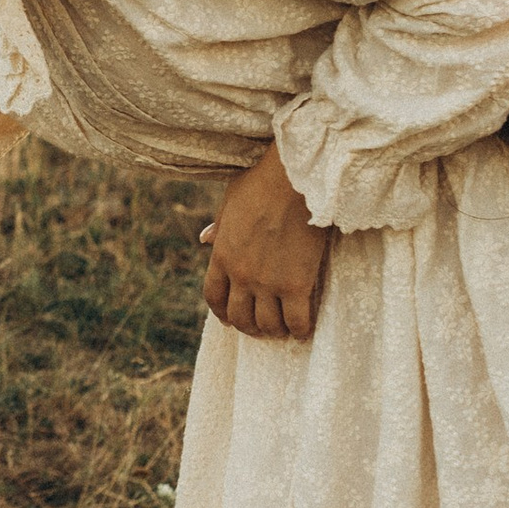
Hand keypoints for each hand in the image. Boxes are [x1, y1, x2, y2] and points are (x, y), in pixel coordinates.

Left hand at [201, 144, 330, 340]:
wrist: (293, 177)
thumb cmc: (263, 181)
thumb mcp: (231, 202)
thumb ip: (220, 226)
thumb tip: (204, 238)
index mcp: (222, 255)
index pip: (214, 297)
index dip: (222, 312)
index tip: (230, 318)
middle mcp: (241, 275)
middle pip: (240, 317)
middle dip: (249, 326)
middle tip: (262, 326)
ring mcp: (268, 282)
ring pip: (267, 324)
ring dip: (274, 330)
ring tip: (284, 328)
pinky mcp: (297, 284)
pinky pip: (296, 321)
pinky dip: (300, 329)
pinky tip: (305, 328)